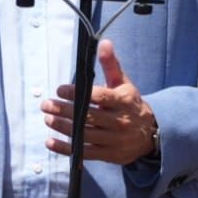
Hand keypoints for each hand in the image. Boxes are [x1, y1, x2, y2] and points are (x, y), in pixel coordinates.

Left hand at [41, 39, 158, 164]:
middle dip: (65, 111)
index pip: (99, 97)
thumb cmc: (130, 104)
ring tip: (48, 120)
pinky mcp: (110, 155)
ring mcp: (115, 140)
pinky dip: (66, 149)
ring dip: (64, 128)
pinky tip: (51, 142)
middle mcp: (120, 121)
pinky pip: (85, 152)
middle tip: (47, 105)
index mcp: (123, 101)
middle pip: (89, 117)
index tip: (60, 90)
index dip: (78, 94)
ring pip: (85, 135)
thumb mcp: (123, 83)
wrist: (150, 133)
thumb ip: (111, 64)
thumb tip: (104, 43)